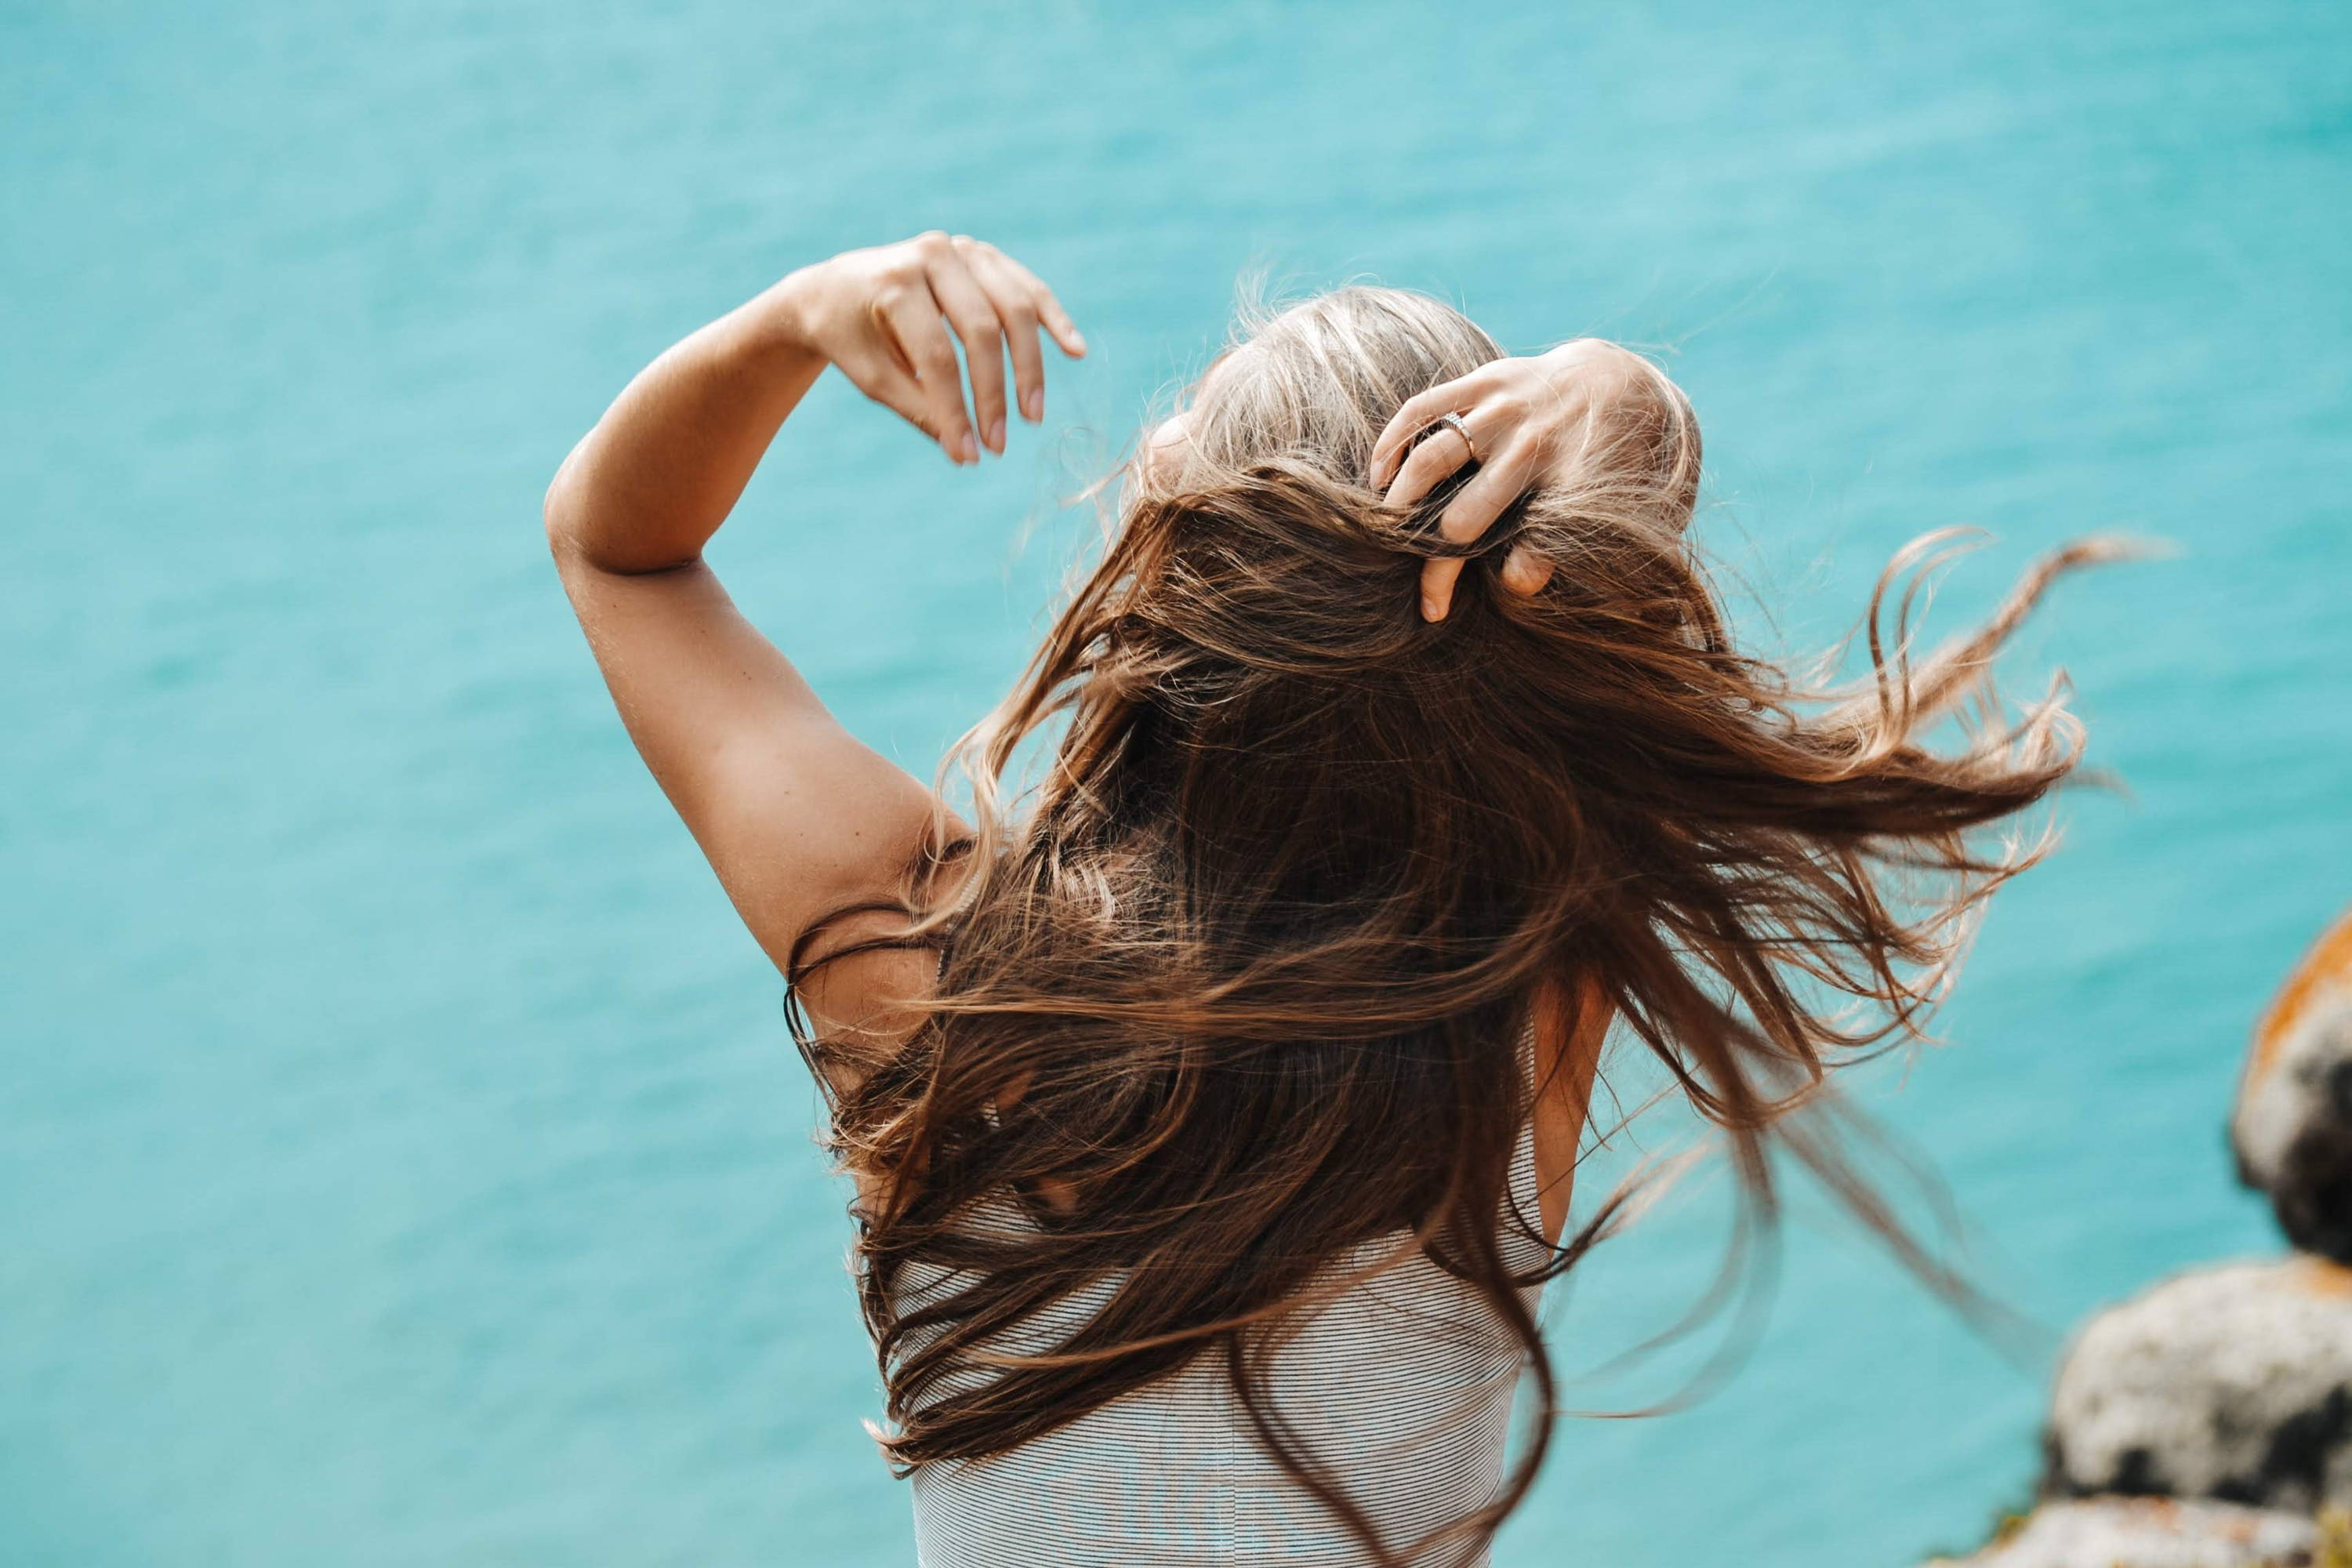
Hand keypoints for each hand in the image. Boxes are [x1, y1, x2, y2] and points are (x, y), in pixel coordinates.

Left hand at [775, 232, 1085, 464]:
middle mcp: (931, 255)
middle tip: (998, 445)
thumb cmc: (850, 336)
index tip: (967, 455)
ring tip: (1033, 415)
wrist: (835, 288)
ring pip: (1013, 309)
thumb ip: (918, 408)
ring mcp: (962, 250)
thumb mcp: (871, 376)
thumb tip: (966, 451)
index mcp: (893, 282)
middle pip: (980, 330)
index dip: (955, 409)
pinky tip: (1074, 350)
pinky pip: (1027, 288)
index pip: (936, 355)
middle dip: (993, 393)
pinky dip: (1052, 320)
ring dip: (1029, 365)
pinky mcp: (984, 256)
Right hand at [1368, 340, 1677, 621]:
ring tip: (1386, 534)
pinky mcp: (1484, 381)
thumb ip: (1564, 548)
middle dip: (1434, 560)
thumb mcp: (1611, 508)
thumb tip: (1518, 586)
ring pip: (1431, 461)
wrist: (1613, 380)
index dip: (1503, 578)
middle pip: (1465, 517)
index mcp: (1572, 482)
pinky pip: (1422, 410)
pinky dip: (1392, 444)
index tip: (1455, 605)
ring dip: (1400, 504)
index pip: (1532, 546)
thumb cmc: (1608, 460)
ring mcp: (1504, 409)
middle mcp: (1533, 445)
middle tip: (1419, 590)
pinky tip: (1379, 476)